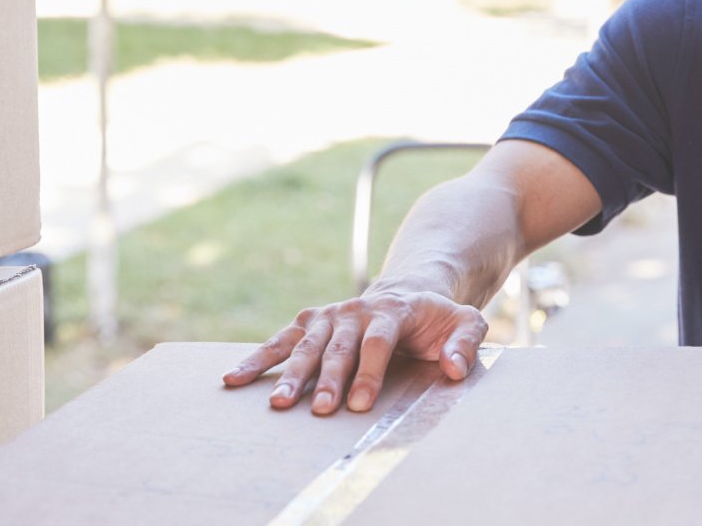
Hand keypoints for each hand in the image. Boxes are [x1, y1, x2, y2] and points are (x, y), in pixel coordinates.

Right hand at [221, 290, 488, 414]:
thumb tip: (452, 368)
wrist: (408, 291)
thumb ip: (465, 342)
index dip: (369, 371)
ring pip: (307, 345)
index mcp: (392, 309)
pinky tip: (235, 378)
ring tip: (278, 403)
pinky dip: (258, 358)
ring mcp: (330, 314)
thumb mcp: (465, 322)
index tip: (361, 405)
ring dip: (291, 375)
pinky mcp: (311, 321)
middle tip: (318, 410)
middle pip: (338, 346)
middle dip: (328, 379)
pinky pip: (281, 340)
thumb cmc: (437, 318)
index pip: (378, 340)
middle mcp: (356, 308)